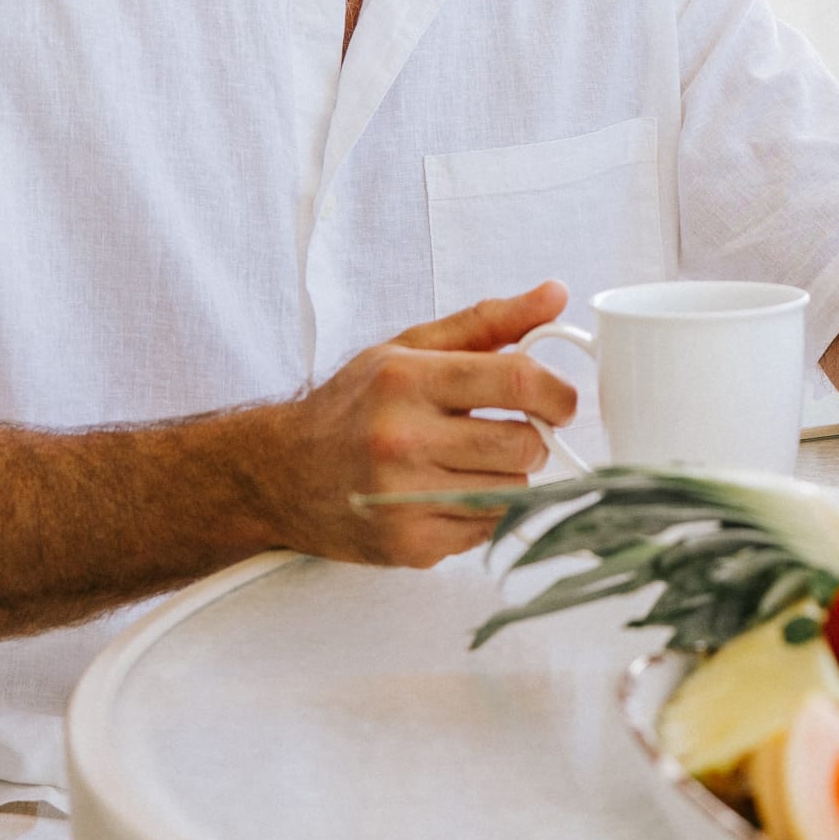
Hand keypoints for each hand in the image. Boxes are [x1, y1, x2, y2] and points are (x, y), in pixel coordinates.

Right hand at [260, 281, 579, 567]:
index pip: (518, 381)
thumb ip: (488, 322)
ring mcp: (403, 498)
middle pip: (523, 445)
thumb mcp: (410, 348)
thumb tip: (556, 294)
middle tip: (510, 434)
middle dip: (531, 439)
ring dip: (508, 478)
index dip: (557, 393)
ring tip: (470, 463)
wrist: (279, 475)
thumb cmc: (353, 405)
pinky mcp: (409, 545)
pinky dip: (481, 512)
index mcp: (407, 379)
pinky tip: (447, 494)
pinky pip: (486, 530)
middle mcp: (402, 439)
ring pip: (512, 492)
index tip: (560, 401)